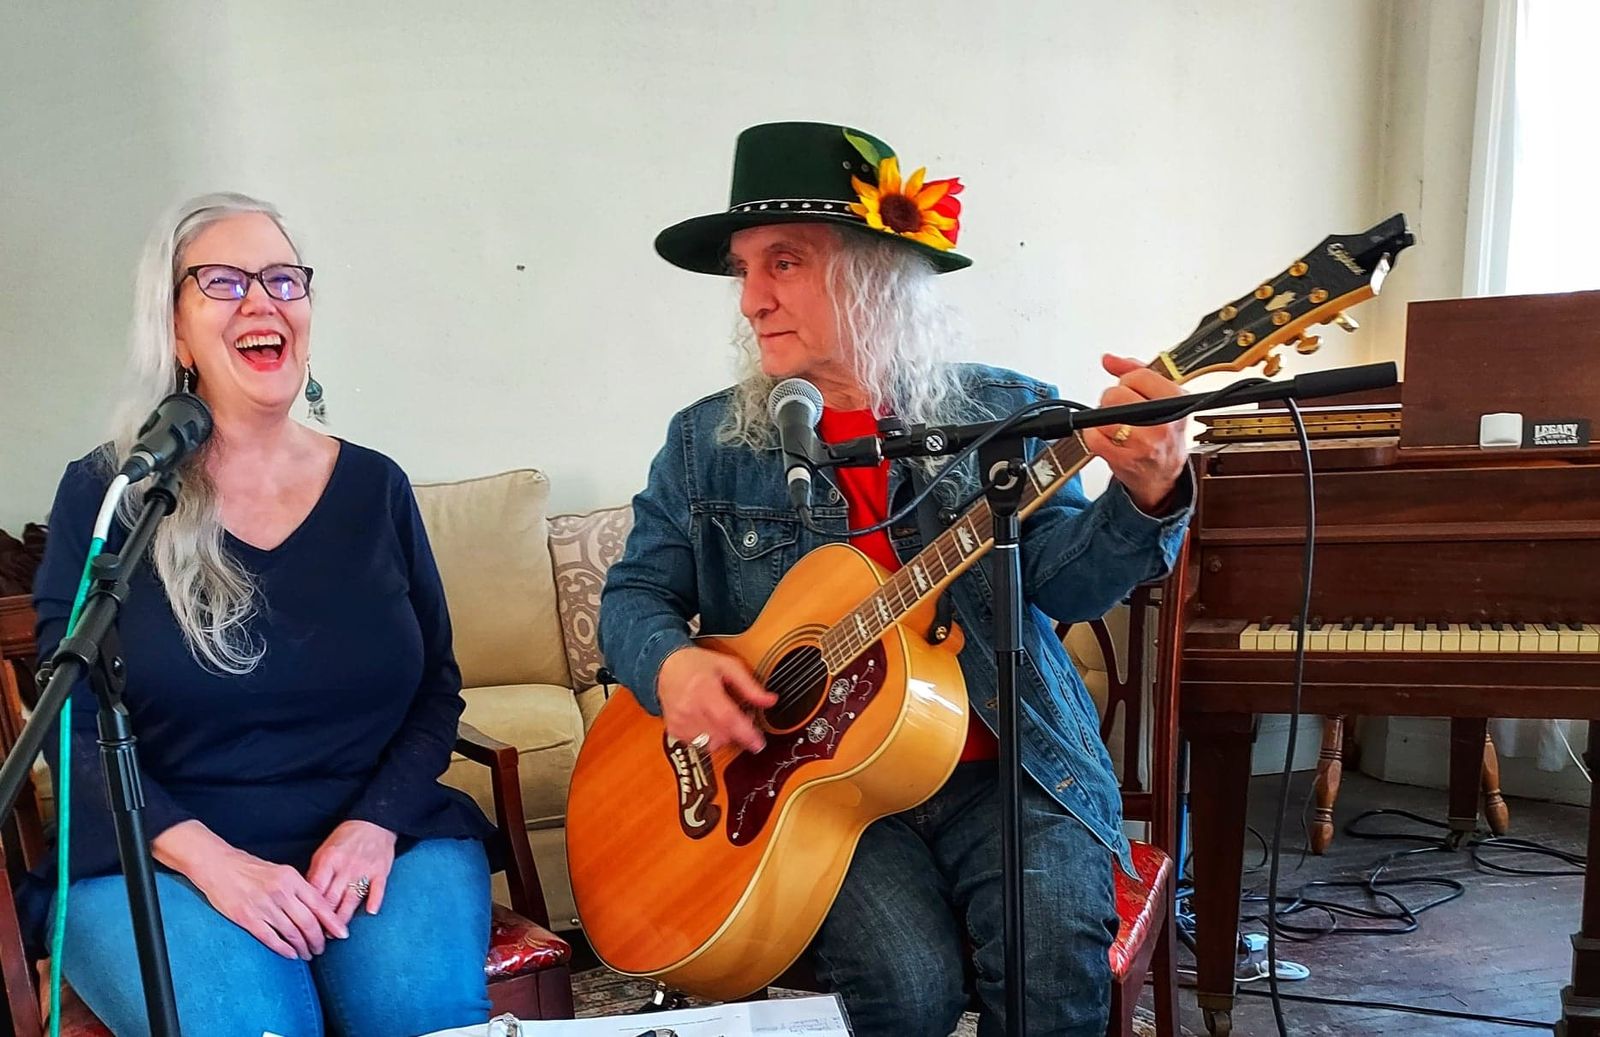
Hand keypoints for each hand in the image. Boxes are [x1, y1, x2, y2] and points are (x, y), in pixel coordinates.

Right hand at [163, 825, 348, 959]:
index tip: (342, 934)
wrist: (217, 865)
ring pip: (292, 933)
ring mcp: (264, 906)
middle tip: (322, 949)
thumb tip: (317, 907)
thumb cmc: (249, 868)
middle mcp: (281, 892)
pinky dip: (284, 950)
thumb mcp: (279, 871)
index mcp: (291, 878)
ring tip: (307, 954)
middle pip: (308, 922)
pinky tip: (291, 955)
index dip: (333, 922)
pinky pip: (271, 939)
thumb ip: (297, 888)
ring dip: (303, 947)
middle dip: (318, 940)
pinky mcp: (247, 918)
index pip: (319, 904)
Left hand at [308, 819, 397, 924]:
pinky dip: (374, 900)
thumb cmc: (345, 839)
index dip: (309, 910)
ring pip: (351, 899)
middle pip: (332, 899)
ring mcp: (364, 869)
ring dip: (343, 918)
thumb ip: (316, 873)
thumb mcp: (324, 851)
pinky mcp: (381, 871)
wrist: (374, 823)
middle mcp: (345, 867)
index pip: (315, 891)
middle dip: (323, 921)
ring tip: (337, 934)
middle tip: (318, 938)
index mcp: (328, 861)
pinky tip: (370, 912)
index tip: (304, 925)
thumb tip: (306, 898)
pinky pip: (377, 889)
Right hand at [657, 646, 776, 753]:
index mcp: (704, 689)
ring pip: (712, 743)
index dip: (746, 734)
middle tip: (741, 716)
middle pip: (722, 734)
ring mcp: (680, 721)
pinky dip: (709, 737)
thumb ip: (750, 685)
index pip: (727, 718)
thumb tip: (770, 700)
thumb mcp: (728, 666)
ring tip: (722, 716)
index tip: (759, 743)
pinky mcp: (674, 730)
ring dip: (724, 735)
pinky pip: (699, 744)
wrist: (666, 667)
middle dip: (738, 731)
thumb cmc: (697, 664)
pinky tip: (708, 721)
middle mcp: (690, 708)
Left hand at [1081, 354, 1188, 512]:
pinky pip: (1093, 437)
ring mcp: (1144, 444)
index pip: (1137, 376)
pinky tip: (1108, 437)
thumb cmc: (1162, 433)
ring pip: (1103, 415)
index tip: (1131, 389)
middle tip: (1121, 409)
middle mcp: (1163, 424)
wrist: (1163, 474)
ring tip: (1117, 425)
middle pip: (1115, 395)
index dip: (1127, 380)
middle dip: (1112, 399)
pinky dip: (1094, 435)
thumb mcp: (1161, 396)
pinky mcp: (1124, 460)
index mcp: (1176, 401)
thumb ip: (1134, 371)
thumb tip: (1109, 359)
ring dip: (1103, 419)